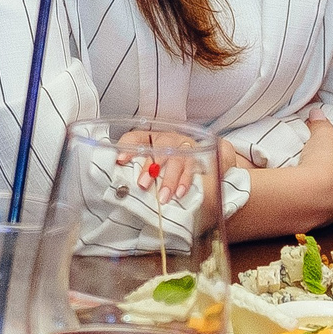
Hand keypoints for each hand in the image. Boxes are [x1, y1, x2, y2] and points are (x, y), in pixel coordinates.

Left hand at [120, 133, 247, 203]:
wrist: (213, 154)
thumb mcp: (158, 161)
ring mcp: (186, 147)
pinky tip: (180, 193)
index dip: (127, 147)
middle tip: (143, 184)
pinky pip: (193, 168)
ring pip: (177, 159)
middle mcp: (169, 140)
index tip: (119, 160)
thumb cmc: (175, 160)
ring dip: (169, 179)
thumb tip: (121, 185)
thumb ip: (143, 170)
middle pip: (159, 148)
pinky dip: (186, 181)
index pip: (137, 137)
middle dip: (150, 166)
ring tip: (162, 196)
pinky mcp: (201, 157)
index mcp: (154, 138)